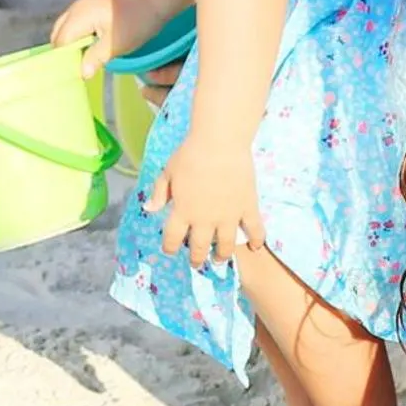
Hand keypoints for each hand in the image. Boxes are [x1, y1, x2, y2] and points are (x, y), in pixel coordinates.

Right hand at [52, 0, 163, 77]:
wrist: (151, 2)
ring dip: (70, 45)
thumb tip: (82, 73)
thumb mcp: (116, 44)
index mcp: (80, 16)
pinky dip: (76, 37)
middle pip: (58, 35)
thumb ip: (95, 58)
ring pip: (64, 29)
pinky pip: (73, 25)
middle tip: (76, 69)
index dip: (64, 58)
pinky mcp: (87, 7)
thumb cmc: (135, 23)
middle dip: (64, 52)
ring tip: (82, 60)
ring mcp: (80, 6)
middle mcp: (75, 8)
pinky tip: (87, 48)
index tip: (72, 74)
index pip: (61, 42)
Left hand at [146, 138, 265, 266]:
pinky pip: (254, 230)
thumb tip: (149, 209)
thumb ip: (159, 193)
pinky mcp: (247, 207)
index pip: (172, 238)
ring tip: (219, 258)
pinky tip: (254, 247)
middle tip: (196, 262)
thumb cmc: (190, 155)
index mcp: (182, 211)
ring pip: (225, 245)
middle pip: (198, 247)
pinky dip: (255, 240)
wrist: (219, 143)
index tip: (170, 250)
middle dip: (196, 258)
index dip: (169, 247)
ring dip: (221, 255)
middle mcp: (204, 219)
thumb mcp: (168, 172)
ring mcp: (228, 216)